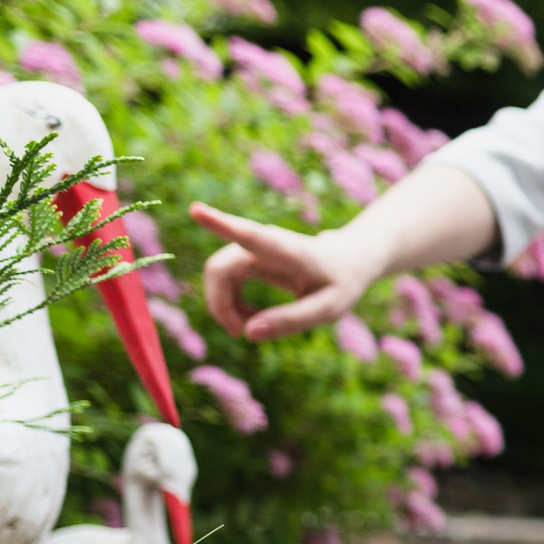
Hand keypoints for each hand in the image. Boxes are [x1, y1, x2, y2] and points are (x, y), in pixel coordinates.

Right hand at [193, 202, 379, 341]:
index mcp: (287, 251)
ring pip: (217, 276)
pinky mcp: (246, 258)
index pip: (250, 236)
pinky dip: (230, 304)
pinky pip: (224, 281)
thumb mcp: (328, 309)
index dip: (221, 224)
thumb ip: (291, 321)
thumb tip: (248, 333)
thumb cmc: (341, 284)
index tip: (196, 210)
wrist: (347, 261)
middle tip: (239, 334)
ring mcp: (252, 248)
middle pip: (220, 269)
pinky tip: (252, 318)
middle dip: (220, 304)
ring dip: (225, 307)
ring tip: (250, 329)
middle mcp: (263, 244)